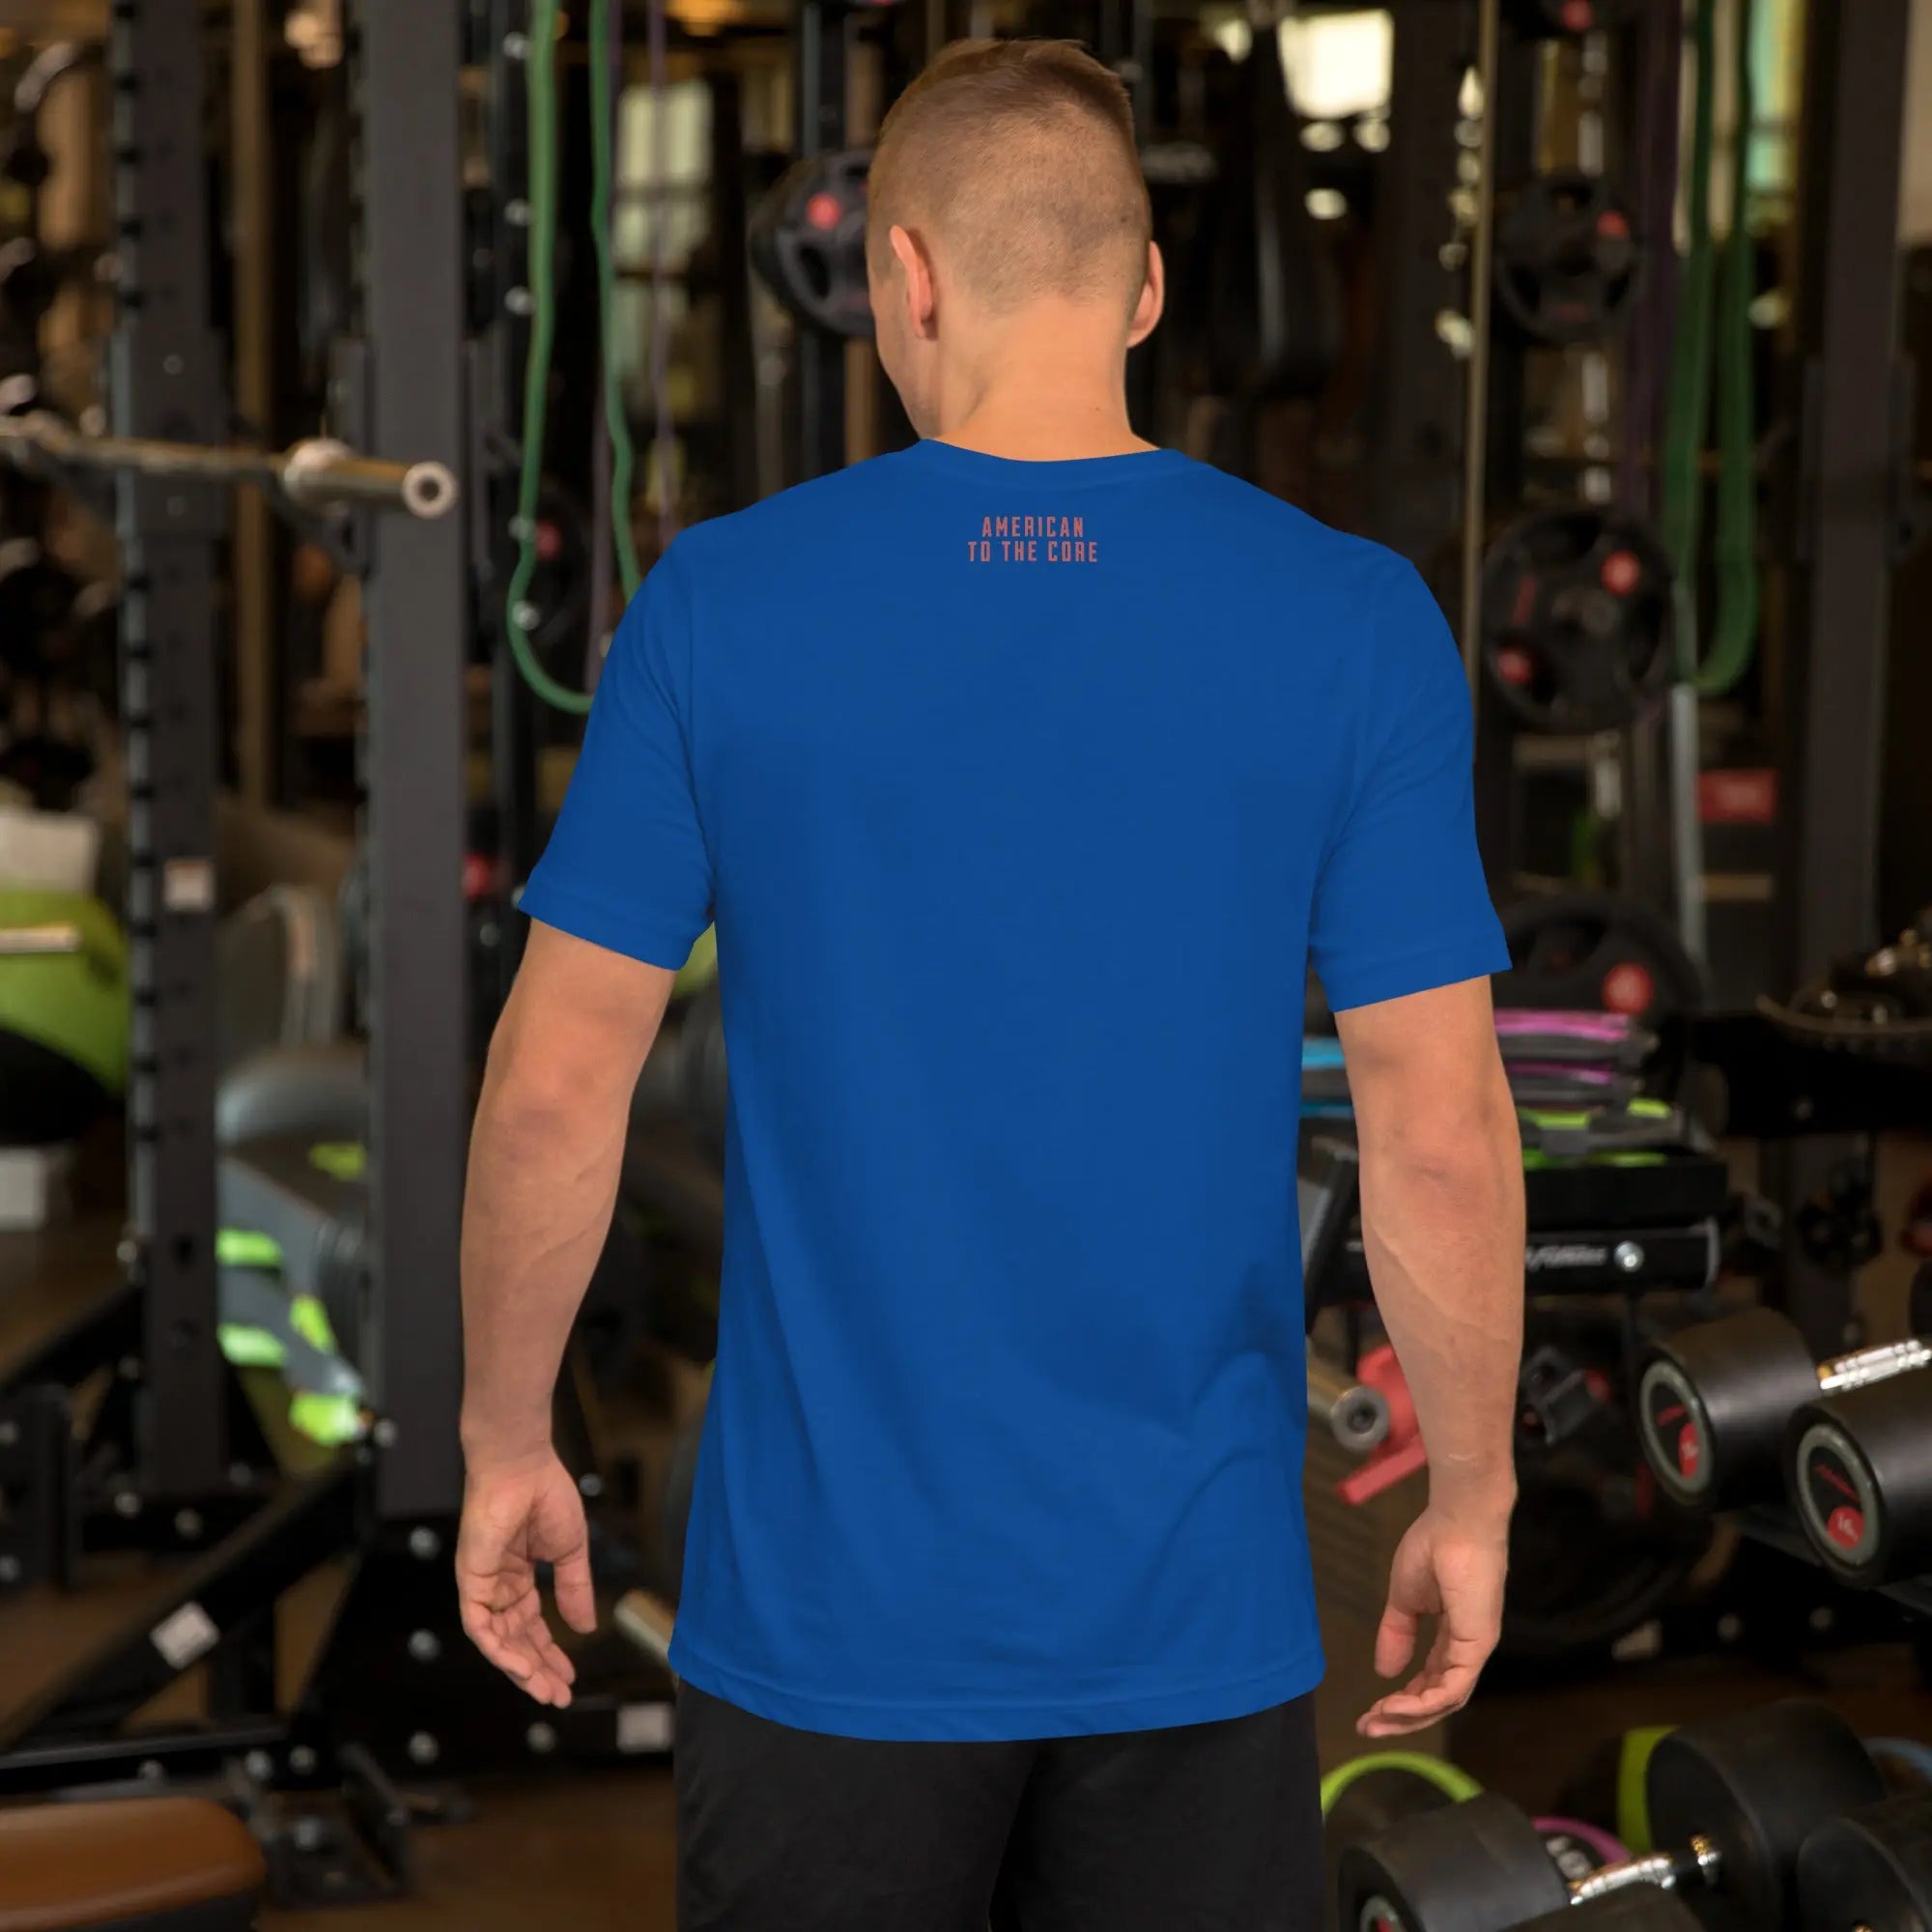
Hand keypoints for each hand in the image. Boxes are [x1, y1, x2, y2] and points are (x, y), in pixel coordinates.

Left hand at [456, 1448, 596, 1705]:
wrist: (522, 1465)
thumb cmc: (545, 1494)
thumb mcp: (569, 1551)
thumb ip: (575, 1589)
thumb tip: (586, 1627)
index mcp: (519, 1576)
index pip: (531, 1625)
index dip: (550, 1652)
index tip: (569, 1677)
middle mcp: (497, 1585)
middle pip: (515, 1639)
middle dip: (537, 1669)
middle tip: (558, 1695)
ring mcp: (482, 1584)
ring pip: (496, 1640)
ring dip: (520, 1667)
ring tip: (544, 1690)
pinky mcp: (470, 1580)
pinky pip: (480, 1626)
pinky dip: (499, 1649)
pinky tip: (522, 1666)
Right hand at [1357, 1504, 1509, 1738]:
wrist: (1457, 1520)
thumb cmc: (1434, 1546)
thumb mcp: (1405, 1598)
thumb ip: (1396, 1634)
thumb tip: (1384, 1672)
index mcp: (1453, 1637)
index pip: (1430, 1682)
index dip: (1401, 1700)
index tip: (1369, 1712)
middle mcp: (1467, 1649)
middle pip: (1438, 1699)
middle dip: (1402, 1718)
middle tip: (1366, 1728)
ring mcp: (1475, 1649)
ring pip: (1446, 1700)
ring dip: (1410, 1715)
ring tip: (1376, 1719)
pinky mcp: (1477, 1644)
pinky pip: (1454, 1687)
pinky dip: (1426, 1701)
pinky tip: (1398, 1706)